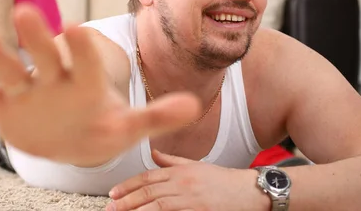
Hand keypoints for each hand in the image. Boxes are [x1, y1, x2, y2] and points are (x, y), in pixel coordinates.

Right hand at [0, 4, 199, 166]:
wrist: (72, 139)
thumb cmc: (101, 126)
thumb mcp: (129, 127)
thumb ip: (156, 116)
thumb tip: (193, 104)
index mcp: (85, 79)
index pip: (84, 59)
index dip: (81, 46)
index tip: (78, 27)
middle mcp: (54, 78)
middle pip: (44, 54)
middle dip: (37, 37)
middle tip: (28, 11)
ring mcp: (28, 90)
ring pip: (11, 69)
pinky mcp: (5, 105)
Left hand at [107, 150, 266, 210]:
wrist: (250, 191)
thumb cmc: (223, 180)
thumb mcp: (195, 166)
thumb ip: (172, 161)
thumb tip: (153, 155)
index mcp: (180, 171)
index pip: (147, 177)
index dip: (128, 185)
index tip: (113, 193)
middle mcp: (182, 184)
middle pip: (148, 193)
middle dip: (126, 201)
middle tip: (110, 208)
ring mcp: (190, 200)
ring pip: (157, 206)